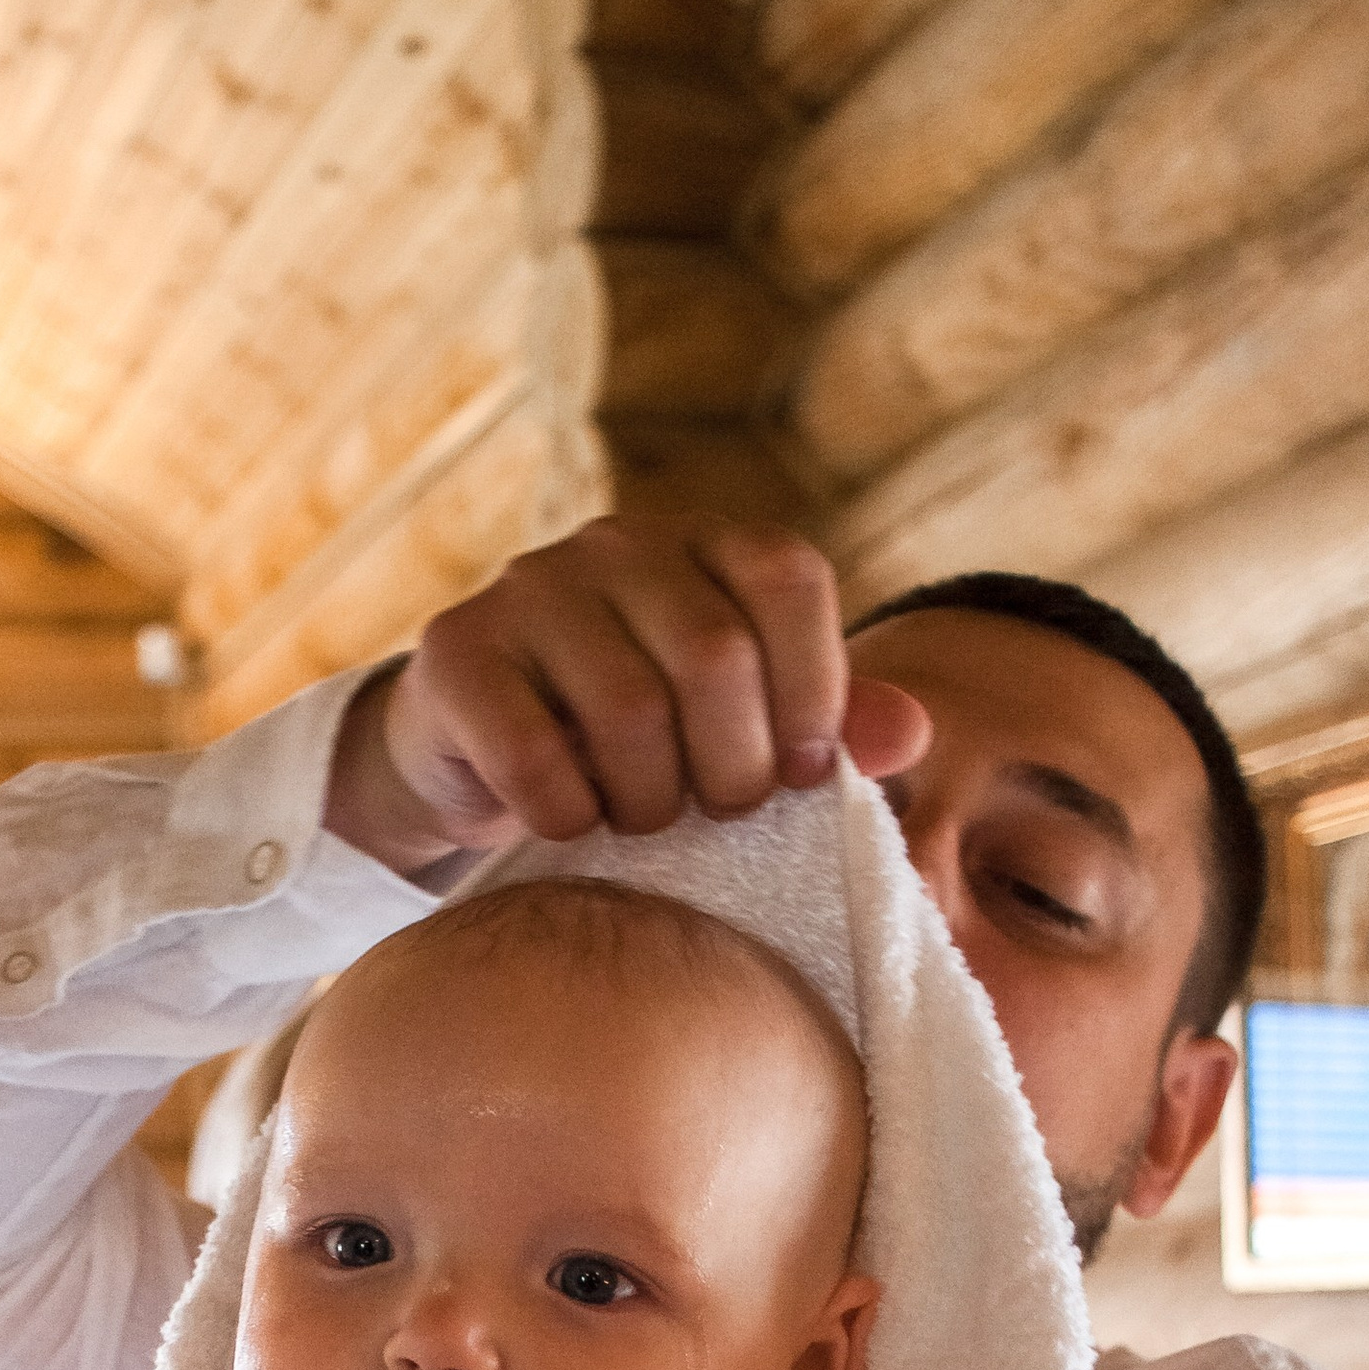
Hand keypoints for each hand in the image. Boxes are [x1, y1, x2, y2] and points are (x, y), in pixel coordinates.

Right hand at [323, 515, 933, 868]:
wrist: (478, 753)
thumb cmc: (636, 743)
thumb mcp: (740, 727)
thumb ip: (827, 724)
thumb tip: (912, 733)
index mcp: (702, 544)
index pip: (787, 577)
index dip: (813, 688)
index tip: (806, 775)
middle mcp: (616, 546)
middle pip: (713, 655)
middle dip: (733, 766)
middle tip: (721, 813)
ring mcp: (528, 590)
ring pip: (628, 710)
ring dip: (651, 801)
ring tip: (646, 822)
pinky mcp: (456, 654)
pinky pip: (535, 756)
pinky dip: (569, 816)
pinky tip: (571, 825)